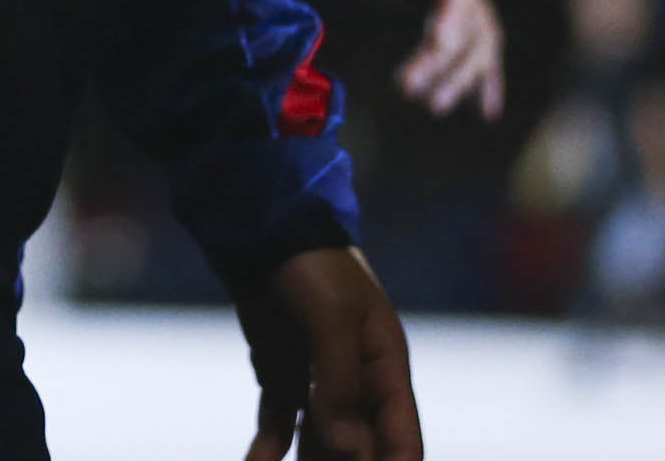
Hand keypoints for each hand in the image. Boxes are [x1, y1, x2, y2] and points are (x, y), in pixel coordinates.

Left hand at [238, 242, 418, 460]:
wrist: (263, 226)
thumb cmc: (311, 264)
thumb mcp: (331, 318)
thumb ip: (338, 383)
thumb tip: (350, 450)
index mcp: (385, 367)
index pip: (402, 440)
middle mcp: (358, 382)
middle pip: (361, 450)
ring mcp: (319, 382)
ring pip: (321, 447)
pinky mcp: (282, 376)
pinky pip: (278, 426)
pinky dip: (268, 451)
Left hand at [299, 0, 503, 118]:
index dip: (451, 12)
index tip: (436, 43)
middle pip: (467, 11)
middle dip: (443, 53)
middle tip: (408, 86)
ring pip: (475, 29)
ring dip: (460, 69)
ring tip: (434, 105)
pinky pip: (477, 35)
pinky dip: (483, 70)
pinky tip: (486, 108)